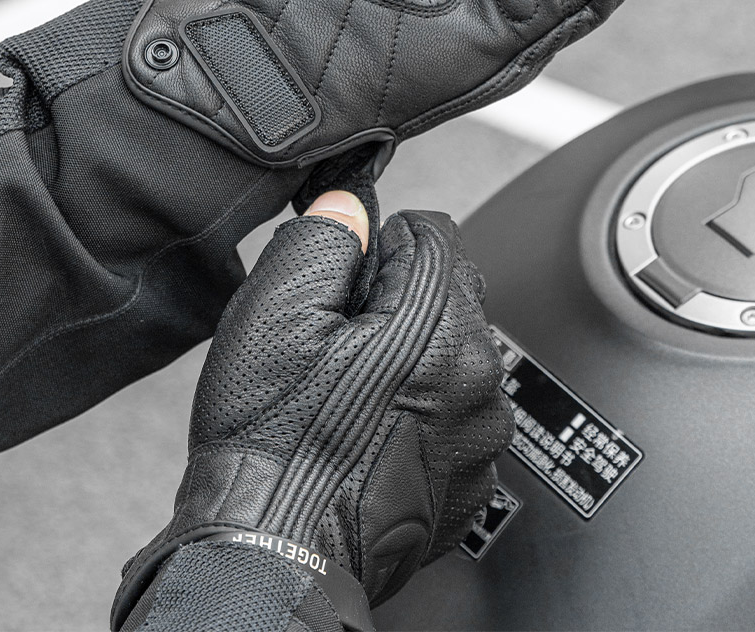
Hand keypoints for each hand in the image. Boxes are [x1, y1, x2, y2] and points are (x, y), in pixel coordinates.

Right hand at [111, 193, 511, 628]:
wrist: (275, 551)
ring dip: (413, 354)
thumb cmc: (273, 437)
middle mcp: (480, 380)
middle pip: (450, 290)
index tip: (344, 285)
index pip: (433, 234)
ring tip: (350, 390)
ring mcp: (481, 437)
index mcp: (440, 329)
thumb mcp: (276, 310)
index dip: (378, 248)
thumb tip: (353, 204)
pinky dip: (422, 409)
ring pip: (454, 351)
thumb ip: (326, 237)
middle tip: (338, 340)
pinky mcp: (471, 478)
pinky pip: (455, 412)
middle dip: (399, 298)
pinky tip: (369, 432)